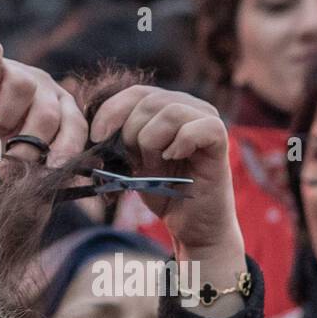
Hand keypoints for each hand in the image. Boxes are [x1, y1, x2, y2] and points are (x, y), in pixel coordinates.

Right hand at [0, 39, 86, 172]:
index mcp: (62, 111)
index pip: (76, 127)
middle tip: (9, 169)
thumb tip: (47, 201)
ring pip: (22, 86)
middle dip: (30, 146)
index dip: (67, 149)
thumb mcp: (17, 159)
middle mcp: (44, 88)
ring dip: (8, 117)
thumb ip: (34, 174)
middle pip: (48, 113)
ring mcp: (17, 68)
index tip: (54, 170)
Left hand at [89, 86, 240, 260]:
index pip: (135, 92)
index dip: (112, 110)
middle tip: (135, 162)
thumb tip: (96, 128)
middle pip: (149, 101)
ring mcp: (207, 119)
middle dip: (131, 134)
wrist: (192, 225)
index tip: (97, 137)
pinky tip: (175, 159)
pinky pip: (197, 128)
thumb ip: (120, 139)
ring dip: (152, 143)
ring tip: (156, 166)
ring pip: (170, 113)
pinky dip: (180, 144)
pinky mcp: (220, 139)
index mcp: (167, 106)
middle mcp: (189, 106)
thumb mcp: (134, 161)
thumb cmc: (164, 192)